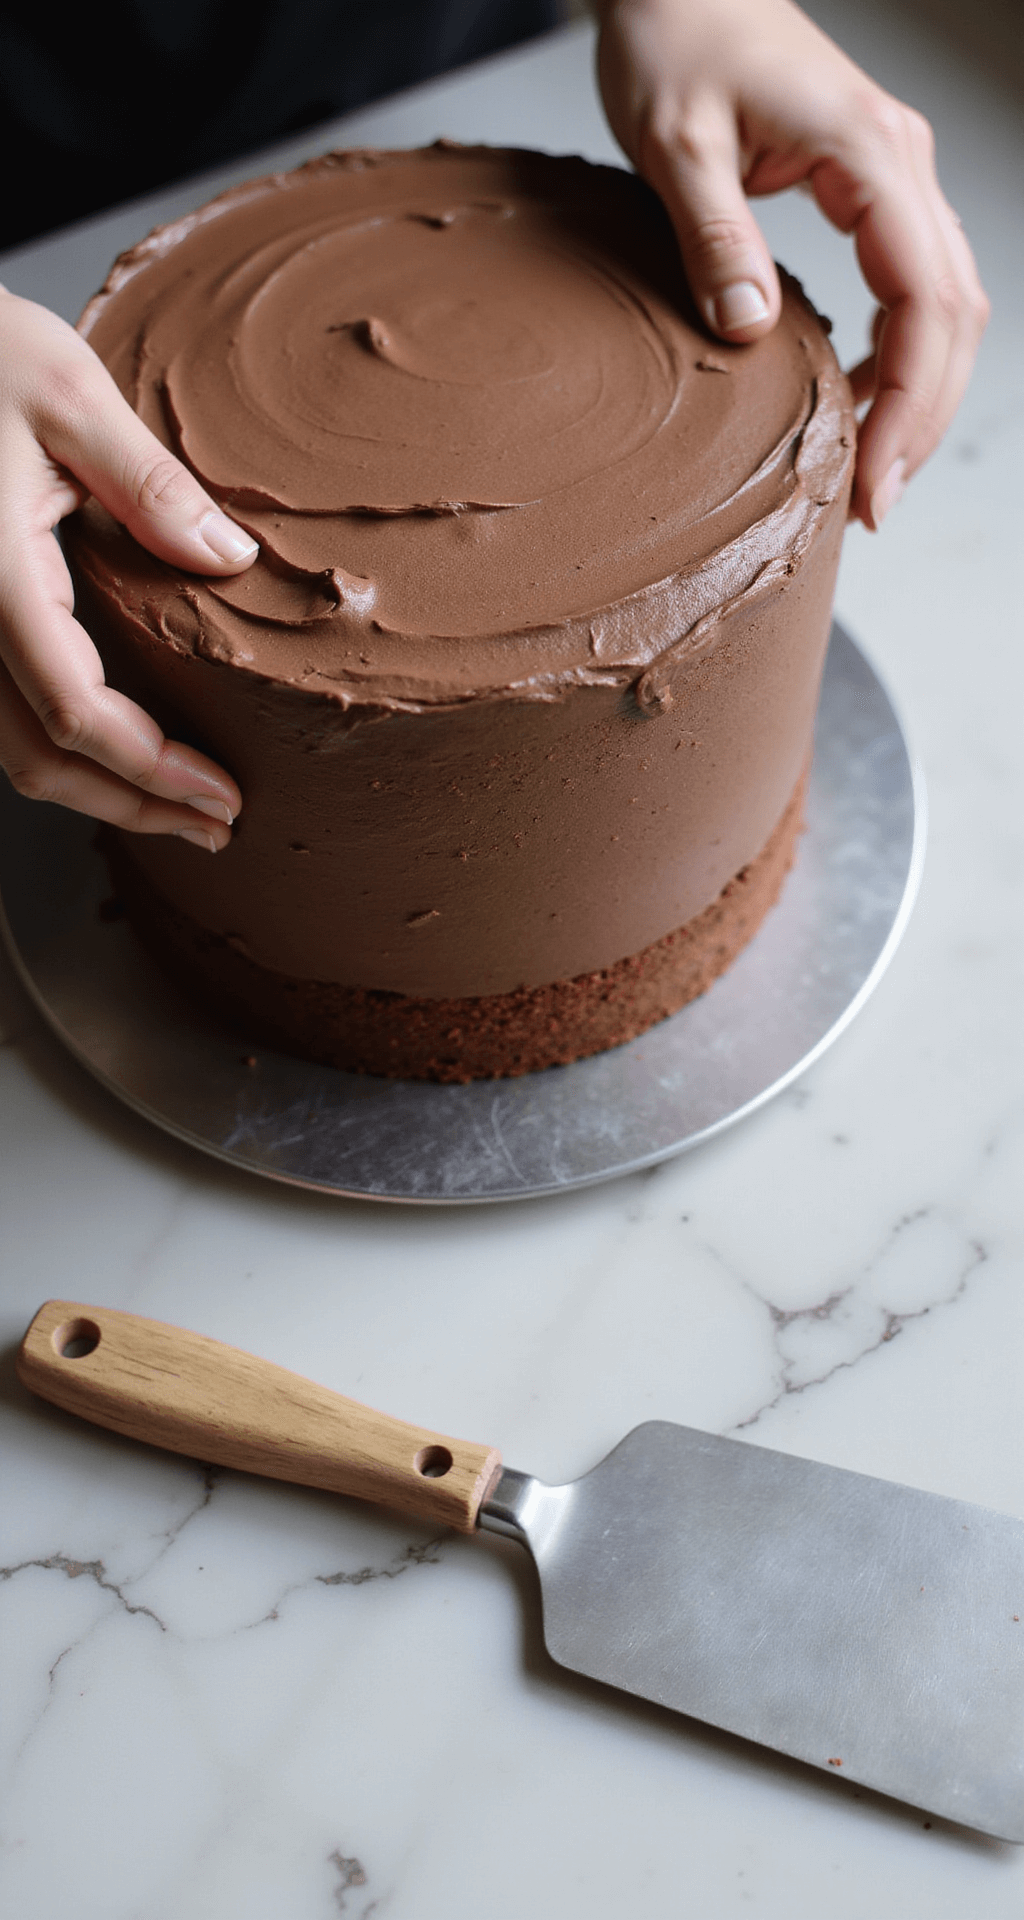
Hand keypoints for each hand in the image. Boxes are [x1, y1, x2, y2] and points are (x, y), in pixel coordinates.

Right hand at [0, 287, 257, 846]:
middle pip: (38, 762)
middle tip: (215, 828)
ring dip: (98, 791)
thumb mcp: (67, 392)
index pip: (74, 715)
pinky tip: (120, 746)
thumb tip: (229, 556)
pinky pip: (1, 712)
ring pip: (12, 750)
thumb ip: (149, 483)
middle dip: (132, 807)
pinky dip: (62, 749)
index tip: (223, 798)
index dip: (151, 772)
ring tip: (180, 805)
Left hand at [596, 0, 989, 527]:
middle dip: (923, 418)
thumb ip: (713, 238)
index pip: (922, 300)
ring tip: (874, 473)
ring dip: (920, 394)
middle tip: (875, 503)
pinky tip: (863, 405)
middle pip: (954, 314)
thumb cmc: (673, 40)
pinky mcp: (871, 188)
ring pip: (946, 303)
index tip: (874, 478)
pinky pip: (913, 286)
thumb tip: (748, 329)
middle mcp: (901, 164)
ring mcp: (894, 175)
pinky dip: (900, 356)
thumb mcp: (673, 143)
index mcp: (867, 152)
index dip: (908, 402)